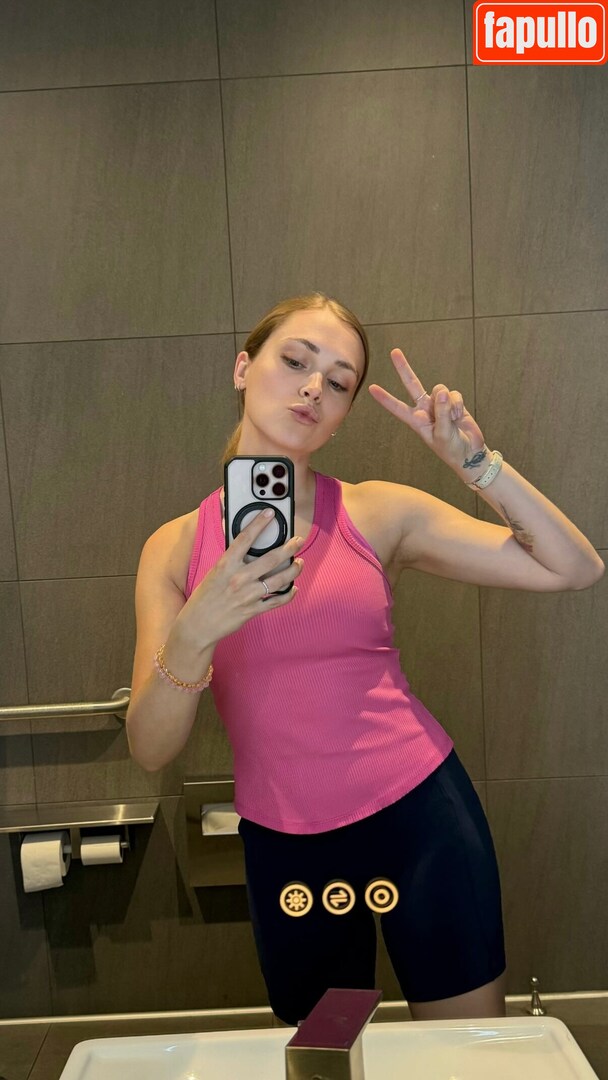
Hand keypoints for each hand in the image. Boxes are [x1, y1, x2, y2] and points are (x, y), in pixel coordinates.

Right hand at [179, 510, 304, 647]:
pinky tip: (293, 589)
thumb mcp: (215, 573)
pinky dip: (288, 594)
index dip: (259, 523)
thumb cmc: (204, 597)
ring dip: (294, 570)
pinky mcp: (252, 610)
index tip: (270, 513)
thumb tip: (250, 550)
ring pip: (279, 580)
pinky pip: (276, 601)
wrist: (197, 625)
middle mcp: (238, 578)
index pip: (245, 538)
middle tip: (299, 541)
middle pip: (271, 559)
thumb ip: (232, 562)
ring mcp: (247, 595)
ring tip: (300, 563)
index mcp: (225, 565)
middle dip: (289, 548)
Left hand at [368, 349, 487, 474]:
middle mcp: (425, 409)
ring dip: (448, 403)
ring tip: (452, 418)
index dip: (385, 398)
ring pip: (439, 389)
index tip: (371, 388)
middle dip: (404, 368)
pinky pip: (453, 394)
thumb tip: (442, 392)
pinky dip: (457, 404)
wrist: (470, 452)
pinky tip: (458, 415)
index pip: (397, 407)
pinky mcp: (453, 402)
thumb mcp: (443, 434)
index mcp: (417, 421)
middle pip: (412, 384)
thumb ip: (441, 413)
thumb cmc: (452, 449)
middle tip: (394, 352)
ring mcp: (439, 404)